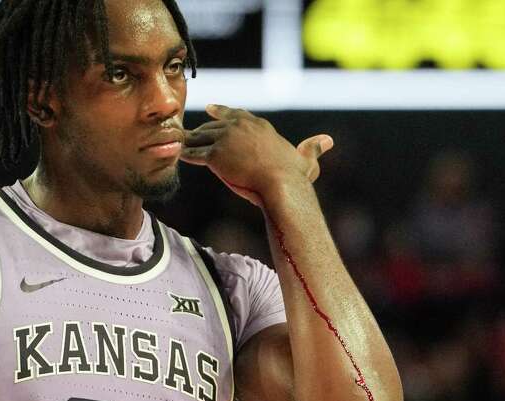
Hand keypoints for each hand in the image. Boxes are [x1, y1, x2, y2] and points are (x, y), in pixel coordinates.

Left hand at [181, 104, 333, 206]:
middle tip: (188, 131)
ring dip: (188, 141)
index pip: (236, 114)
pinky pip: (193, 154)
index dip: (222, 112)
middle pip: (213, 124)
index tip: (210, 109)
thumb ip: (314, 148)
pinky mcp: (214, 155)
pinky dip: (183, 155)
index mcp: (258, 125)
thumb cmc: (294, 176)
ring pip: (200, 137)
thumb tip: (329, 140)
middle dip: (201, 129)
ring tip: (177, 144)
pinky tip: (175, 157)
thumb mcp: (306, 159)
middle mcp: (239, 126)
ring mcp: (225, 139)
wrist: (281, 186)